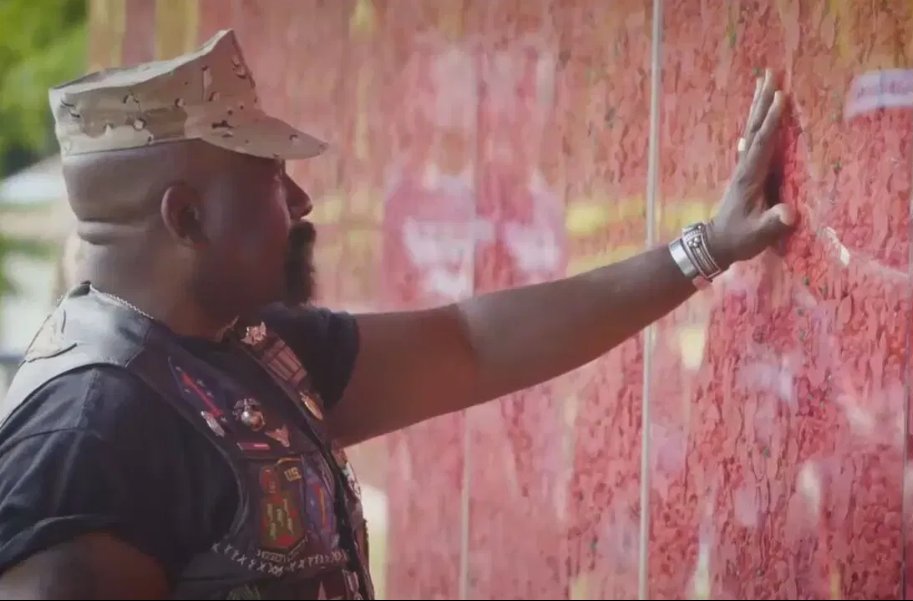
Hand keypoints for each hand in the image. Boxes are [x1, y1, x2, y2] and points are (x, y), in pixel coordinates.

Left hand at [707, 69, 796, 268]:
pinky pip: (754, 138)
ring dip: (759, 104)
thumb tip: (789, 213)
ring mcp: (744, 167)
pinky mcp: (747, 171)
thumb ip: (772, 223)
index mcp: (749, 176)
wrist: (717, 243)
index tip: (781, 97)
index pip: (763, 143)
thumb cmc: (739, 239)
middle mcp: (745, 166)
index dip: (772, 121)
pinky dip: (759, 120)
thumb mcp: (758, 234)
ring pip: (752, 129)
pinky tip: (760, 111)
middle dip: (763, 100)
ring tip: (764, 80)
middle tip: (770, 72)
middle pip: (755, 127)